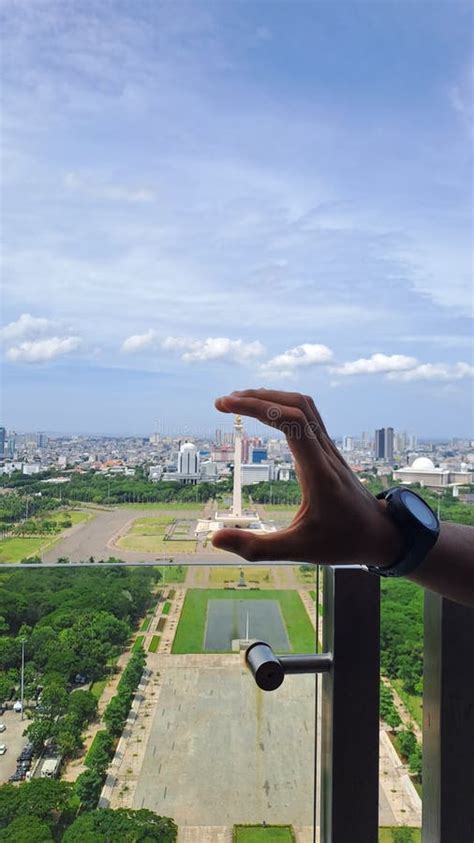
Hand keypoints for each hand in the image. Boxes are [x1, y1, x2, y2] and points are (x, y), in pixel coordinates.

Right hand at [212, 389, 402, 566]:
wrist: (380, 534)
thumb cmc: (342, 542)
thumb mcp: (298, 551)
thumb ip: (256, 548)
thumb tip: (215, 539)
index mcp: (318, 472)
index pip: (291, 422)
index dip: (258, 406)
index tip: (226, 406)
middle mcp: (325, 453)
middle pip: (296, 405)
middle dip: (257, 397)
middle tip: (222, 403)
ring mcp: (328, 448)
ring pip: (303, 406)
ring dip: (271, 397)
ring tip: (239, 402)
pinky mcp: (327, 449)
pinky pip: (307, 415)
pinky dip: (282, 406)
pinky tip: (264, 414)